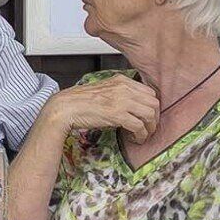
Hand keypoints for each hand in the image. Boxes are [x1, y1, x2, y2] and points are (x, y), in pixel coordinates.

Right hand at [44, 73, 160, 142]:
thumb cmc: (79, 102)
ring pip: (149, 115)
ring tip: (143, 135)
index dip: (151, 107)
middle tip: (148, 128)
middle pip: (153, 103)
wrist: (65, 108)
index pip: (149, 92)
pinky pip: (139, 126)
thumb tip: (130, 107)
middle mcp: (124, 88)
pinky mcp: (117, 115)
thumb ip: (118, 93)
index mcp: (121, 80)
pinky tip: (135, 139)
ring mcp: (122, 101)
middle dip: (154, 118)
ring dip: (149, 128)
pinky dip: (140, 135)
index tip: (147, 117)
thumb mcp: (103, 90)